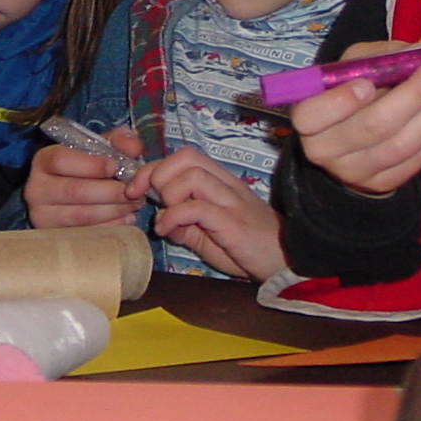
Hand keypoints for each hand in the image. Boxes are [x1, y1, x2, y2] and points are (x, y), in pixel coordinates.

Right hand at [24, 126, 144, 228]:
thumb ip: (119, 140)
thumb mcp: (99, 147)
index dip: (91, 164)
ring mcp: (43, 216)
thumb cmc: (86, 168)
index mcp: (44, 160)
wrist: (68, 193)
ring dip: (115, 210)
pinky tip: (126, 218)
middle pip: (75, 191)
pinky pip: (87, 235)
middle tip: (134, 191)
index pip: (61, 160)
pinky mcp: (56, 237)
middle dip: (111, 192)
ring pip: (82, 216)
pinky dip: (112, 227)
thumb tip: (134, 149)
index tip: (115, 166)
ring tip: (134, 204)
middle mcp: (37, 189)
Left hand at [131, 147, 284, 280]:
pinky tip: (169, 232)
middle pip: (185, 156)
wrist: (285, 263)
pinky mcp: (233, 222)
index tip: (135, 190)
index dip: (152, 168)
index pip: (182, 157)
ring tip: (166, 219)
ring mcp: (231, 201)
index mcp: (219, 182)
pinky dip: (174, 216)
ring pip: (191, 176)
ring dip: (168, 196)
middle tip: (150, 201)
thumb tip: (159, 218)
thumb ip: (183, 224)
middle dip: (157, 175)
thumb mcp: (207, 235)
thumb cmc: (247, 248)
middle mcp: (225, 184)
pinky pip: (197, 207)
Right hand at [290, 42, 420, 194]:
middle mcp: (325, 151)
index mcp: (307, 118)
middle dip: (413, 94)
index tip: (367, 83)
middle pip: (371, 127)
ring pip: (401, 145)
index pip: (312, 115)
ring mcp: (355, 173)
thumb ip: (379, 56)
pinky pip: (416, 160)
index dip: (340, 102)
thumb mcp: (352, 65)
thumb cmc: (351, 90)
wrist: (352, 137)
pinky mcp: (383, 184)